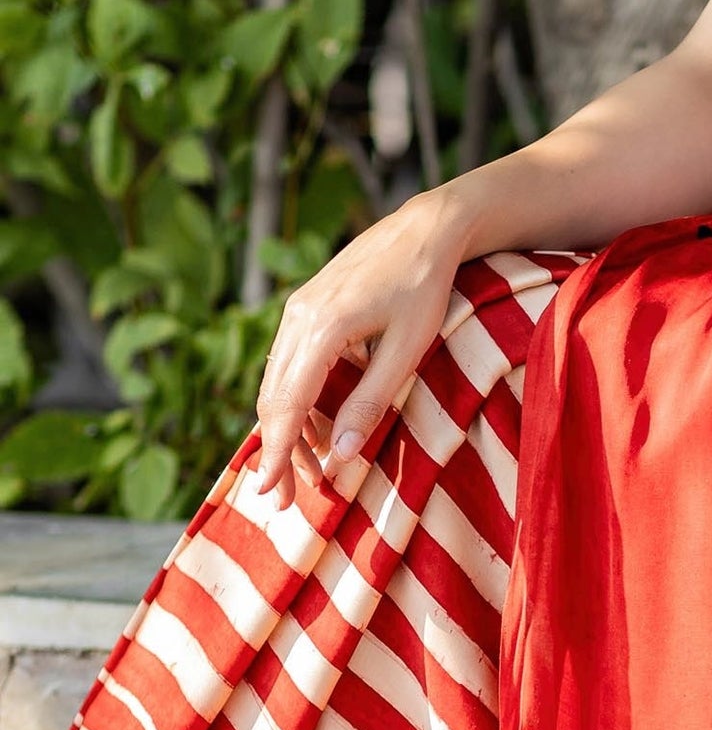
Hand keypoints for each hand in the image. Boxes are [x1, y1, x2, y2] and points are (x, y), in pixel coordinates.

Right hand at [254, 186, 471, 508]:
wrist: (425, 229)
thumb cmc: (424, 290)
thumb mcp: (407, 352)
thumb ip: (370, 403)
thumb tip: (338, 455)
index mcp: (321, 329)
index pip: (287, 406)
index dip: (277, 454)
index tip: (269, 492)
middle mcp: (298, 318)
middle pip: (273, 399)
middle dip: (278, 452)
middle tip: (286, 500)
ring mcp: (298, 311)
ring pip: (278, 384)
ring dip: (288, 431)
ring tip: (308, 473)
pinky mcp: (307, 309)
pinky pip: (290, 366)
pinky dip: (297, 403)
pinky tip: (316, 430)